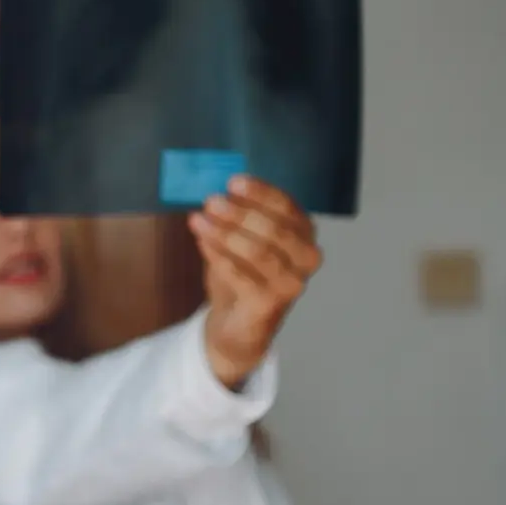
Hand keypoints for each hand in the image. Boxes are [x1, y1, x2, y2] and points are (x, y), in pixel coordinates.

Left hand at [191, 176, 321, 389]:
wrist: (237, 322)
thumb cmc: (241, 273)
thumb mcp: (240, 238)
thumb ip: (235, 216)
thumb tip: (216, 190)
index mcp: (304, 233)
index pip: (288, 207)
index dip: (261, 193)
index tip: (233, 182)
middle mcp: (306, 257)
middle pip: (275, 229)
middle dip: (240, 213)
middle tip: (211, 201)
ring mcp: (292, 283)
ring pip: (260, 252)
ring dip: (226, 233)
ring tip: (199, 220)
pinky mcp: (270, 304)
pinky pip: (242, 276)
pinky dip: (220, 256)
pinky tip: (202, 242)